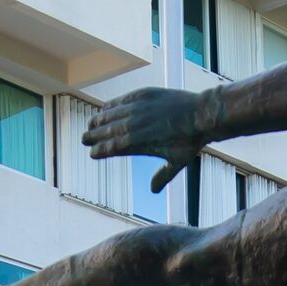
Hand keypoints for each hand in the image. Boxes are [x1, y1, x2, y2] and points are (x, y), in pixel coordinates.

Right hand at [86, 87, 212, 191]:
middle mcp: (135, 125)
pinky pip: (123, 100)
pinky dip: (112, 105)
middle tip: (84, 139)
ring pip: (112, 114)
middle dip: (94, 136)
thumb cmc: (191, 141)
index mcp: (140, 143)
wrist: (202, 114)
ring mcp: (139, 108)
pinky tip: (105, 109)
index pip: (113, 148)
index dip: (100, 151)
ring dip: (99, 120)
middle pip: (108, 131)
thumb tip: (152, 191)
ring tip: (91, 125)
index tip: (91, 153)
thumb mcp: (177, 162)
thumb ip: (163, 176)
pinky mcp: (145, 94)